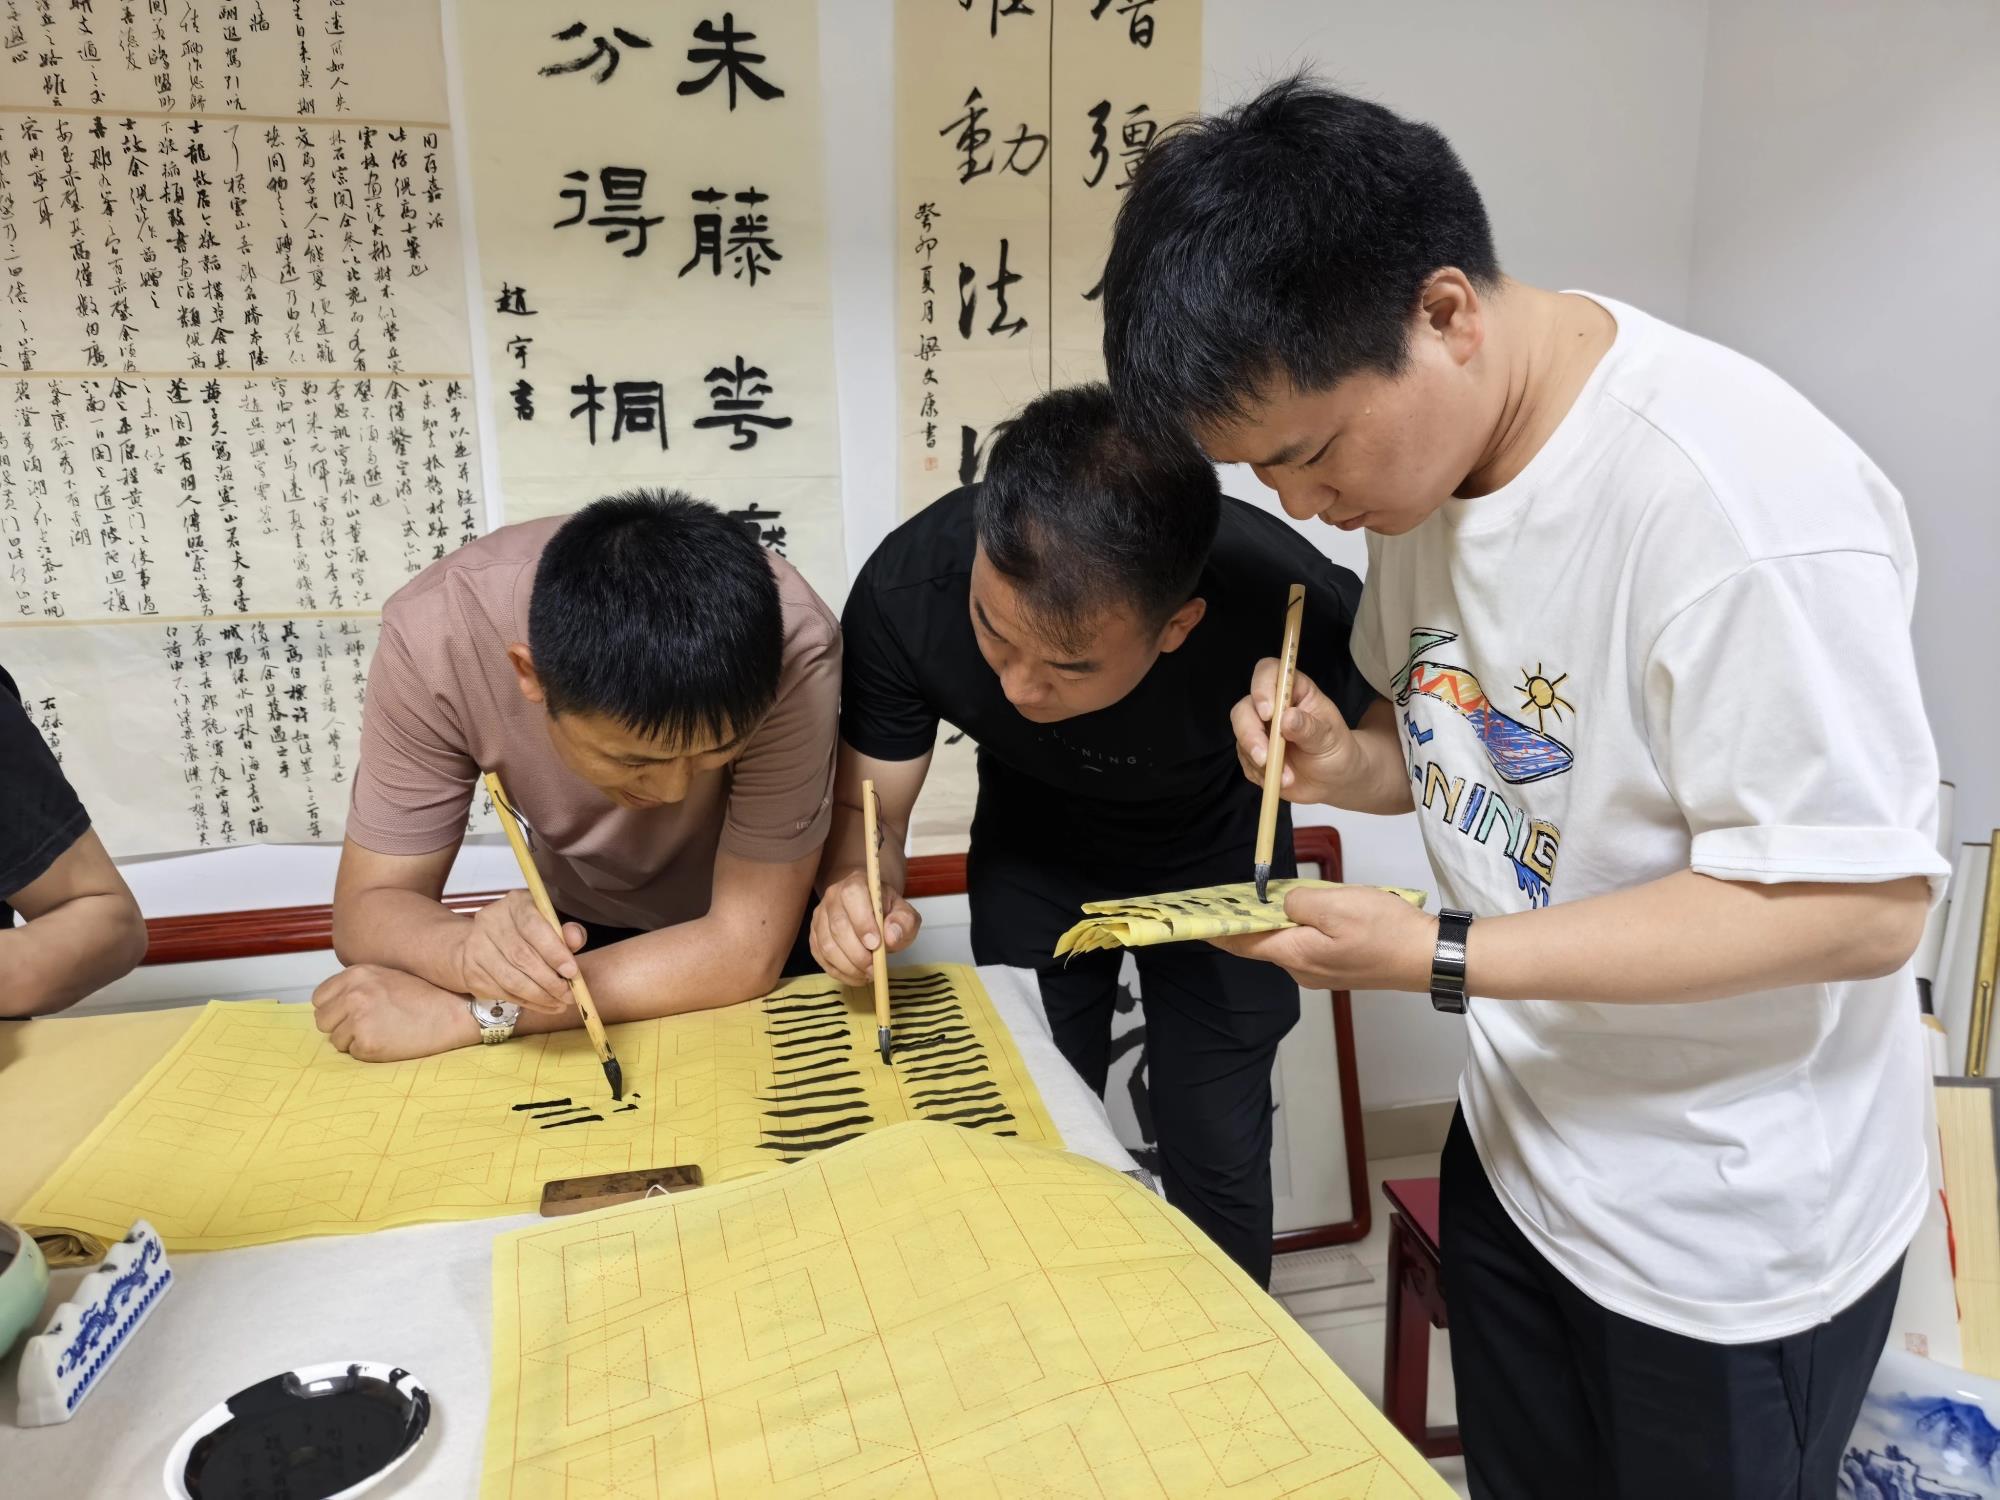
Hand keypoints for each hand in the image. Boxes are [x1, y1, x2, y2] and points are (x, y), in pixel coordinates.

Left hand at [311, 964, 479, 1061]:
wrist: (454, 1012)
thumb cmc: (427, 995)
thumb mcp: (387, 976)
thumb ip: (358, 986)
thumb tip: (335, 1006)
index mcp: (357, 975)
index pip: (320, 998)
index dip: (334, 1009)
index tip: (348, 1014)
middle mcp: (353, 995)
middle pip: (323, 1021)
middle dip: (340, 1026)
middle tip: (367, 1026)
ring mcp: (359, 1019)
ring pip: (336, 1040)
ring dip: (355, 1041)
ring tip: (384, 1032)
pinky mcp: (368, 1044)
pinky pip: (353, 1054)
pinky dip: (369, 1052)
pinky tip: (390, 1041)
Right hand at [452, 891, 583, 1013]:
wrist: (479, 942)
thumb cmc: (525, 932)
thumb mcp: (549, 924)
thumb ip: (566, 931)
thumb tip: (575, 939)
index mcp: (514, 903)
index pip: (532, 926)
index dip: (554, 951)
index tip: (571, 972)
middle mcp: (490, 922)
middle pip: (522, 957)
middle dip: (550, 981)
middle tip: (570, 995)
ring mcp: (476, 947)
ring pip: (512, 980)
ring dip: (540, 996)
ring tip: (560, 1003)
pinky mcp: (472, 972)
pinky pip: (503, 993)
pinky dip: (528, 1003)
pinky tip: (545, 1005)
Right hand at [810, 869, 921, 985]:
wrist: (870, 909)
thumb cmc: (887, 912)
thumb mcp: (905, 914)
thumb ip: (904, 922)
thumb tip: (891, 937)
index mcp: (856, 883)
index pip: (853, 897)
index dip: (862, 922)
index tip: (876, 945)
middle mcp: (833, 897)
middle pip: (838, 926)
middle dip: (857, 954)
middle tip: (874, 969)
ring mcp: (820, 916)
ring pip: (827, 945)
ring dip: (848, 966)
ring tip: (867, 974)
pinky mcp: (814, 935)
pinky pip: (821, 957)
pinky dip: (839, 972)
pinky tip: (855, 976)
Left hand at [1212, 885, 1438, 993]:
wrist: (1430, 957)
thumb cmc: (1386, 931)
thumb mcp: (1336, 904)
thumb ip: (1298, 901)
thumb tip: (1283, 904)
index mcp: (1295, 955)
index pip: (1242, 942)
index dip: (1216, 929)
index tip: (1194, 920)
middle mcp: (1302, 970)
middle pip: (1264, 942)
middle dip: (1248, 920)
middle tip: (1232, 895)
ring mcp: (1322, 972)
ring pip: (1288, 941)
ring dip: (1280, 920)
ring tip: (1275, 894)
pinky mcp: (1339, 967)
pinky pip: (1309, 944)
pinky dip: (1302, 926)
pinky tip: (1312, 909)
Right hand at [1230, 660, 1367, 805]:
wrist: (1335, 779)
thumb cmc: (1336, 749)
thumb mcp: (1330, 738)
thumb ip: (1310, 728)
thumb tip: (1287, 717)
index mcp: (1293, 690)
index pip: (1269, 672)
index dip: (1262, 687)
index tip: (1268, 713)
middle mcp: (1271, 707)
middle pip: (1244, 708)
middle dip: (1250, 734)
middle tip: (1265, 758)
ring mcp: (1259, 730)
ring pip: (1241, 737)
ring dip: (1259, 761)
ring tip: (1287, 778)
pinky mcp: (1253, 754)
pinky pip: (1246, 762)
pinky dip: (1261, 774)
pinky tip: (1282, 781)